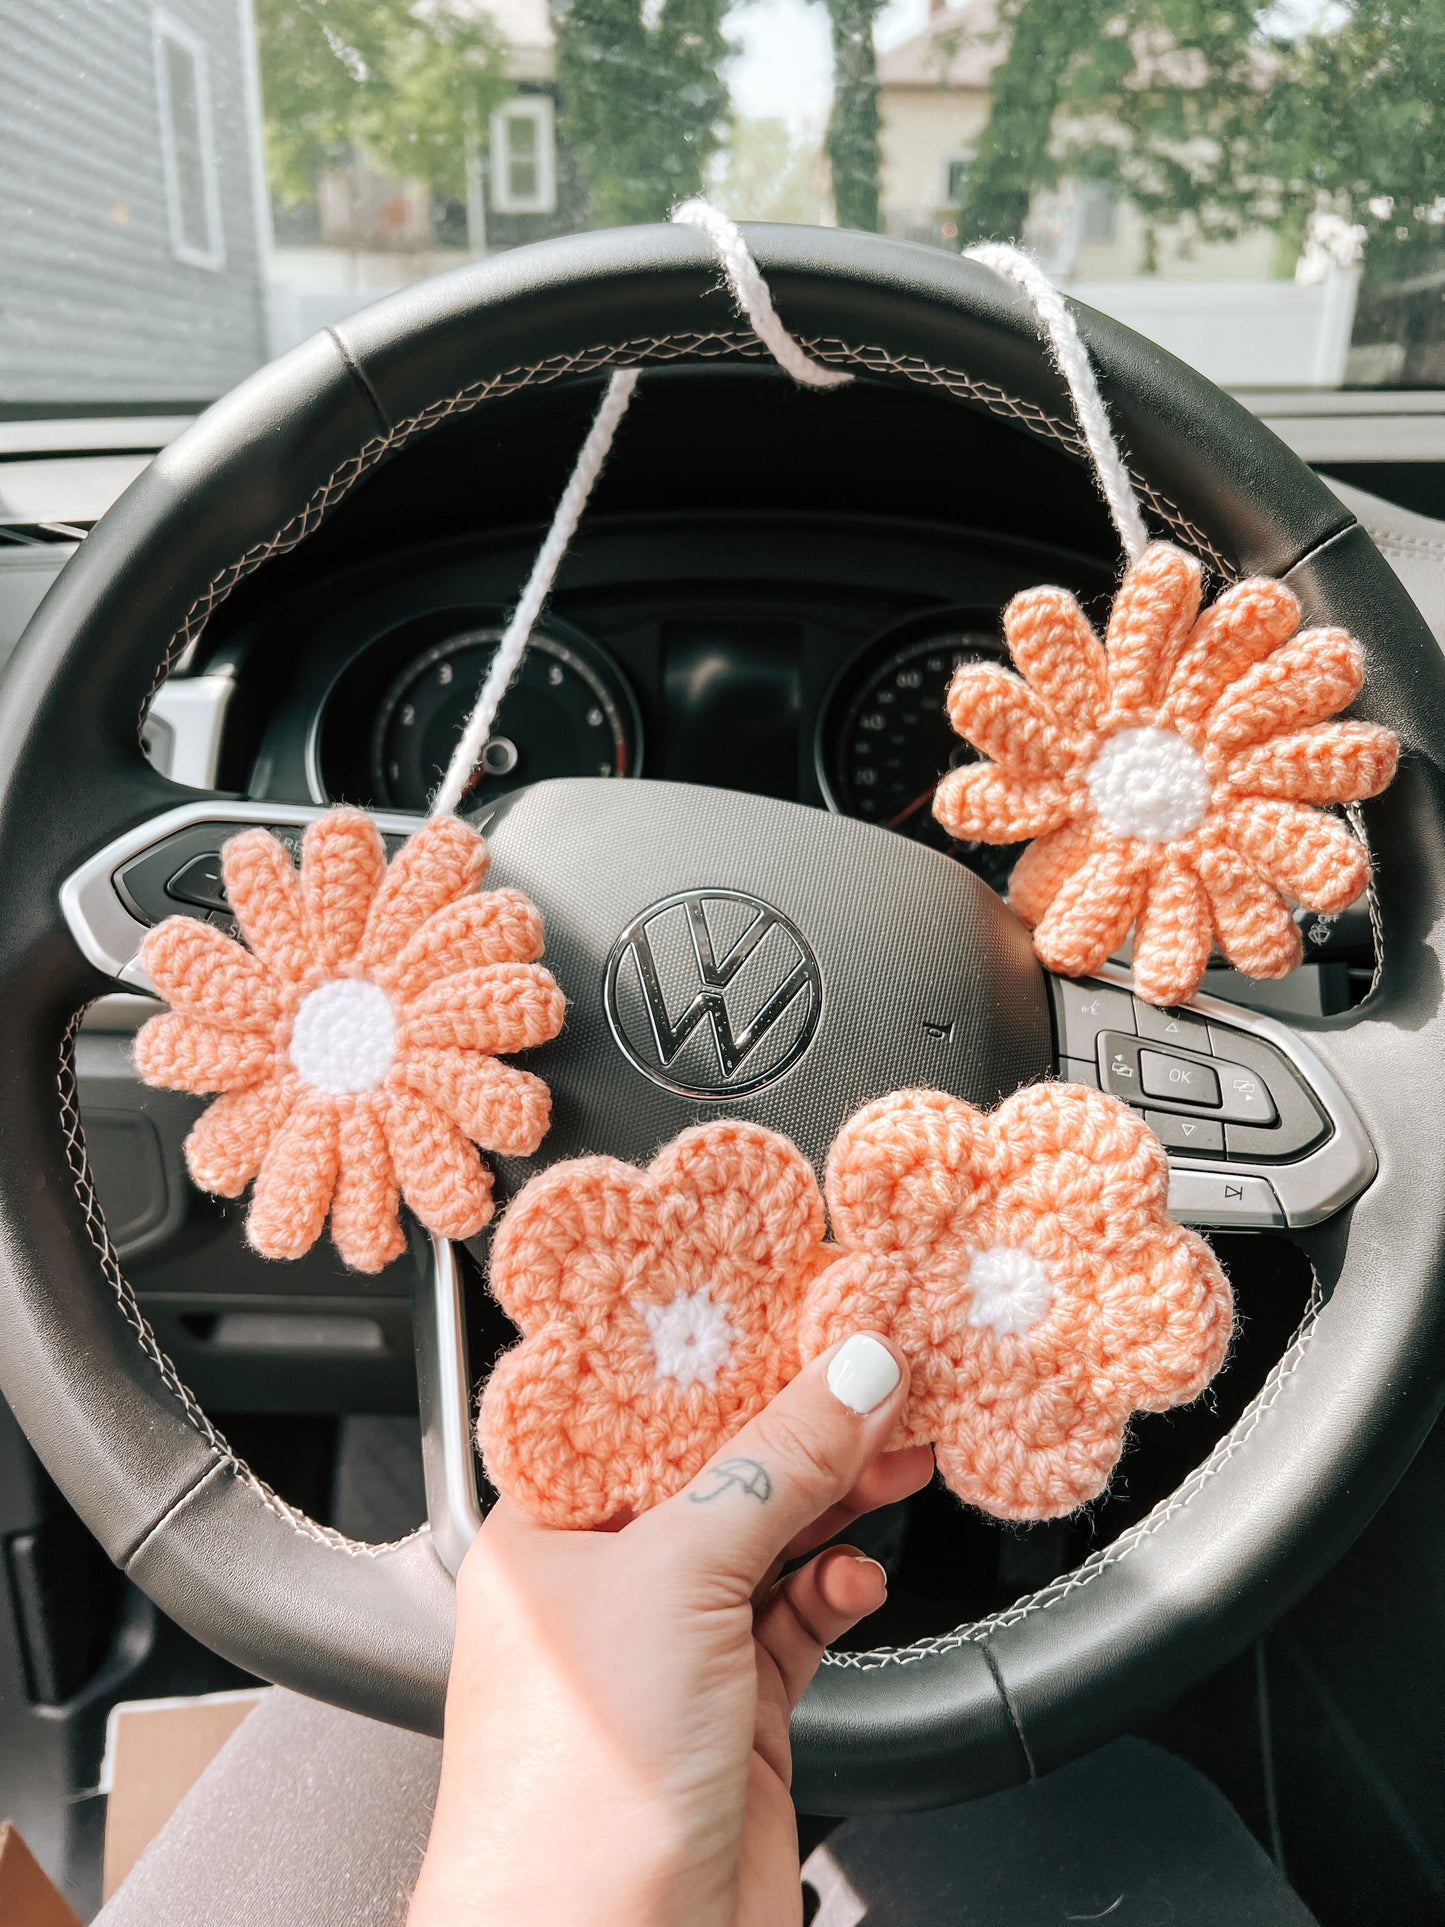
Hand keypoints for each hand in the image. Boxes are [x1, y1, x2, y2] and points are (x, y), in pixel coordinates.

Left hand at [407, 1331, 931, 1926]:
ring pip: (768, 1542)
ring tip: (899, 1456)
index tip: (801, 1308)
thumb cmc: (576, 1790)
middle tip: (885, 1380)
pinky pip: (798, 1620)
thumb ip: (773, 1467)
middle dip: (803, 1427)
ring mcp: (671, 1653)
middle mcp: (603, 1586)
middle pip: (719, 1471)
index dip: (726, 1356)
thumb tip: (850, 1371)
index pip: (643, 1409)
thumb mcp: (678, 1577)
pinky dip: (836, 1591)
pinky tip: (858, 1577)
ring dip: (835, 1502)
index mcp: (546, 1532)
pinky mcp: (734, 1715)